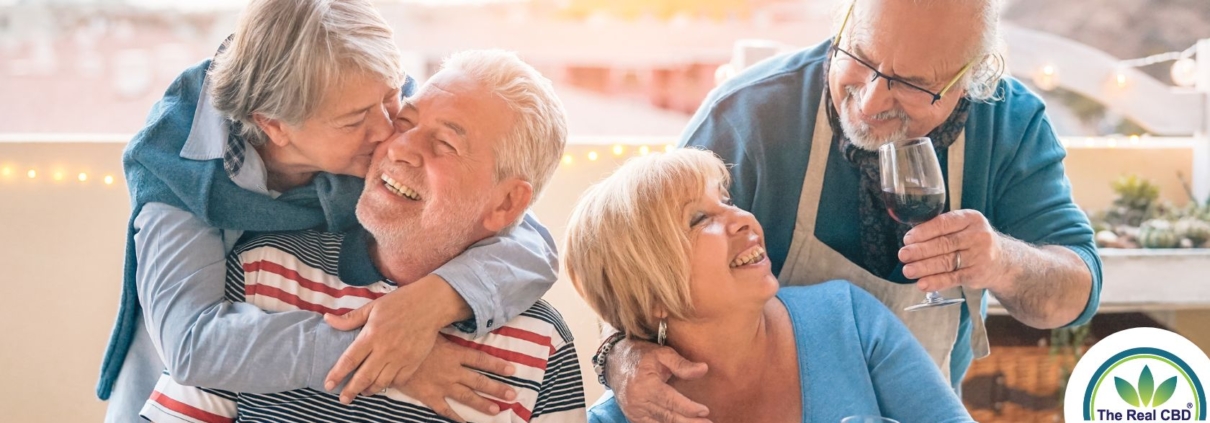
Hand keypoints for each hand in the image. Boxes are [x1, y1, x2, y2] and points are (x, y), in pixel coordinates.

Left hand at [324, 275, 471, 403]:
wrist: (431, 304)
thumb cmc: (400, 302)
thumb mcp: (372, 307)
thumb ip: (350, 318)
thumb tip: (327, 320)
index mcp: (371, 335)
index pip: (349, 360)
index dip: (337, 374)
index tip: (329, 385)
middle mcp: (384, 350)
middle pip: (363, 377)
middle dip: (351, 391)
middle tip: (343, 399)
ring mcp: (400, 358)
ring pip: (381, 382)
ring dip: (369, 390)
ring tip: (362, 392)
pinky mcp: (413, 362)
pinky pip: (398, 380)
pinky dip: (388, 384)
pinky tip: (383, 383)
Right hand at [396, 336, 517, 421]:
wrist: (388, 356)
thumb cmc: (410, 339)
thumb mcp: (432, 331)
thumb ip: (446, 329)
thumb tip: (458, 316)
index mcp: (454, 354)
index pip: (481, 360)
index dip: (497, 365)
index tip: (512, 369)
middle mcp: (452, 371)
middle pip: (479, 381)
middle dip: (497, 389)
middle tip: (513, 396)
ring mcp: (442, 385)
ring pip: (467, 397)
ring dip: (483, 404)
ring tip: (497, 410)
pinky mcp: (429, 396)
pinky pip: (445, 410)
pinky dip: (456, 417)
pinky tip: (465, 422)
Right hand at [609, 338, 711, 422]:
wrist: (614, 362)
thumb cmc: (640, 356)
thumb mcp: (661, 354)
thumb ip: (682, 364)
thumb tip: (704, 369)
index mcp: (646, 385)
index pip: (671, 401)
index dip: (689, 408)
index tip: (705, 411)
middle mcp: (638, 402)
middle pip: (668, 417)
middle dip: (689, 422)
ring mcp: (634, 412)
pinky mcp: (633, 417)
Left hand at [899, 209, 1017, 292]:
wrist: (1002, 261)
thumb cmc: (972, 240)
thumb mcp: (963, 227)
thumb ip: (941, 229)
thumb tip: (910, 239)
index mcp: (970, 218)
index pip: (944, 224)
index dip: (924, 232)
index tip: (907, 239)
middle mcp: (978, 236)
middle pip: (944, 244)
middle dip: (920, 250)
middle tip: (903, 255)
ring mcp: (979, 256)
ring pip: (947, 262)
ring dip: (924, 267)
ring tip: (908, 270)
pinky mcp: (977, 274)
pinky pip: (953, 278)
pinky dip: (936, 282)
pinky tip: (923, 284)